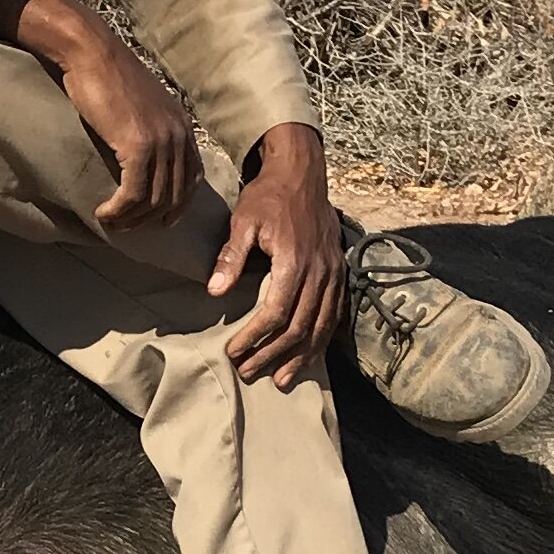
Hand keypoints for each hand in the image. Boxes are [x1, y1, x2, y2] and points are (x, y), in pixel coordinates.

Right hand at [0, 0, 198, 229]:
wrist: (92, 52)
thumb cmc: (107, 74)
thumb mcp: (139, 104)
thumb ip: (149, 128)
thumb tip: (139, 155)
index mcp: (182, 126)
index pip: (193, 178)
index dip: (176, 205)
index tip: (157, 219)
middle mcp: (179, 135)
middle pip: (174, 195)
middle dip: (151, 218)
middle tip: (127, 227)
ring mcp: (161, 141)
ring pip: (153, 200)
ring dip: (130, 219)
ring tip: (111, 222)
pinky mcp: (137, 146)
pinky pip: (133, 194)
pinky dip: (118, 210)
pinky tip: (103, 213)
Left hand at [211, 125, 342, 386]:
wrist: (302, 174)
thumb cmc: (268, 197)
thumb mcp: (243, 220)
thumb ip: (231, 257)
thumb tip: (215, 292)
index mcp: (294, 260)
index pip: (276, 312)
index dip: (254, 337)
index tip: (234, 352)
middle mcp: (319, 272)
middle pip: (299, 327)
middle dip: (273, 354)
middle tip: (248, 372)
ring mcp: (333, 274)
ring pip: (321, 327)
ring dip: (300, 356)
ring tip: (279, 379)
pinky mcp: (339, 274)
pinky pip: (333, 316)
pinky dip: (321, 340)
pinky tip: (308, 357)